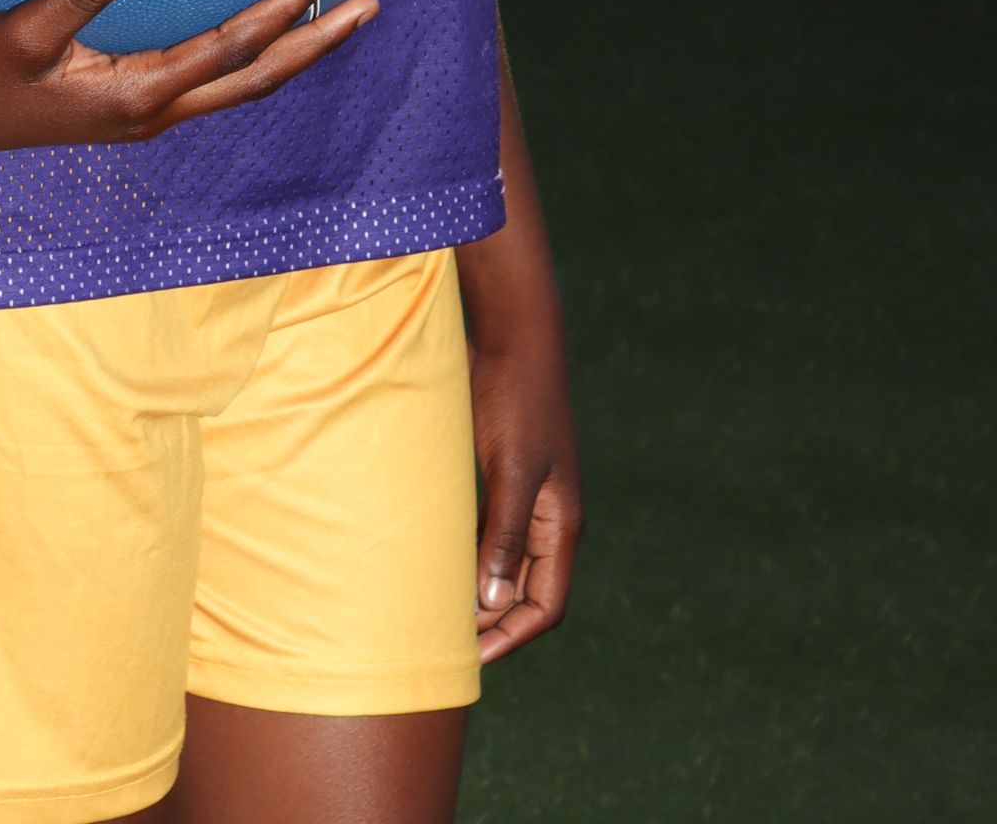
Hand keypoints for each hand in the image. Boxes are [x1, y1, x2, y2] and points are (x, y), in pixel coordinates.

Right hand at [0, 0, 376, 155]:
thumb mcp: (20, 29)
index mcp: (135, 96)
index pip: (228, 52)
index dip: (279, 14)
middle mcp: (152, 110)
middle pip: (256, 80)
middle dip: (315, 42)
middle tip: (368, 5)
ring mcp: (145, 111)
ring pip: (239, 83)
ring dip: (292, 50)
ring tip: (333, 14)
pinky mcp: (130, 101)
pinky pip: (210, 76)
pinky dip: (249, 52)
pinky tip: (260, 27)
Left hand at [469, 326, 582, 663]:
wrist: (513, 340)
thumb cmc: (516, 399)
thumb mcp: (511, 467)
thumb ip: (503, 533)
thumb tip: (491, 602)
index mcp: (560, 525)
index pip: (545, 606)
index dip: (512, 636)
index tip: (471, 656)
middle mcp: (548, 520)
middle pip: (524, 593)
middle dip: (491, 624)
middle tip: (444, 644)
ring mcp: (527, 499)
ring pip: (504, 566)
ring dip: (477, 593)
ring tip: (436, 615)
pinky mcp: (504, 478)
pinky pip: (489, 535)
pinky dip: (467, 556)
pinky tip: (435, 565)